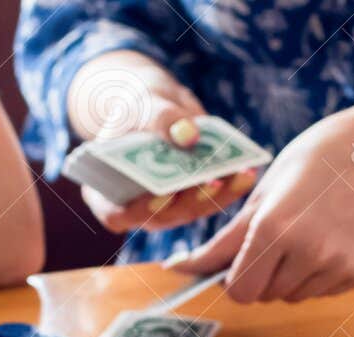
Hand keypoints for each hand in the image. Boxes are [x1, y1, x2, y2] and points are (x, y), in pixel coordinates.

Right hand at [68, 51, 253, 233]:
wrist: (153, 110)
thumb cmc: (137, 109)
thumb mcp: (141, 105)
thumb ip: (160, 118)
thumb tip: (188, 134)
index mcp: (105, 194)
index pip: (118, 214)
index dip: (141, 209)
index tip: (165, 193)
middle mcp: (136, 211)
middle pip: (163, 215)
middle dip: (190, 199)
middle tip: (213, 182)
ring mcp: (166, 210)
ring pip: (193, 210)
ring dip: (219, 193)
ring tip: (241, 172)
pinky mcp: (191, 202)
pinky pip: (211, 198)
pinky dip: (230, 184)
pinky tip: (248, 169)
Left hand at [165, 113, 353, 302]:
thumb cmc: (307, 168)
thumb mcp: (260, 199)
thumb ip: (222, 243)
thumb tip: (179, 269)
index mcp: (275, 228)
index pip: (240, 290)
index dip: (233, 281)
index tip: (235, 266)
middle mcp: (309, 251)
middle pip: (265, 296)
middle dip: (260, 277)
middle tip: (275, 241)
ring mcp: (339, 264)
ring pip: (293, 297)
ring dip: (289, 277)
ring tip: (305, 236)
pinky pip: (322, 292)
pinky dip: (317, 276)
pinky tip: (329, 240)